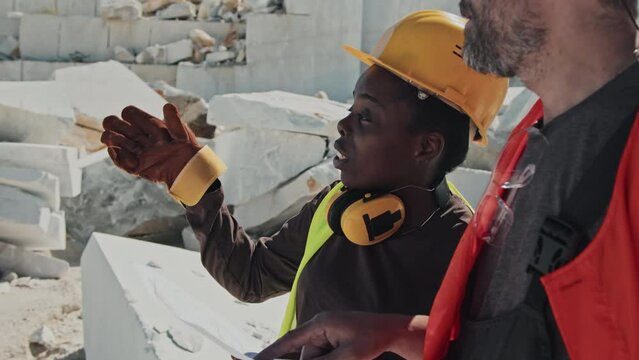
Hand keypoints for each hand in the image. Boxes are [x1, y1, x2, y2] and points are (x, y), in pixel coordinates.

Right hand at [101, 103, 201, 186]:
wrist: (188, 171)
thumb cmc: (187, 151)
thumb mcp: (182, 134)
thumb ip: (174, 121)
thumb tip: (168, 105)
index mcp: (150, 126)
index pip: (130, 114)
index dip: (129, 114)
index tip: (132, 117)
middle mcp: (140, 137)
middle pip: (117, 125)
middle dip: (114, 124)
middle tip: (119, 128)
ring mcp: (137, 152)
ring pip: (115, 141)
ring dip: (112, 139)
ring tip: (116, 141)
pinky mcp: (137, 167)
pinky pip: (121, 161)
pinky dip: (118, 156)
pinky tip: (117, 151)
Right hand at [254, 312, 427, 359]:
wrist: (392, 331)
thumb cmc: (371, 339)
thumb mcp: (347, 356)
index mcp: (320, 324)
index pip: (289, 340)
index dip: (271, 352)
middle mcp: (320, 325)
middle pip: (305, 354)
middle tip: (339, 356)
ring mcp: (327, 331)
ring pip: (315, 356)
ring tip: (348, 354)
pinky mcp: (334, 337)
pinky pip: (324, 354)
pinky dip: (331, 359)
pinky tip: (343, 356)